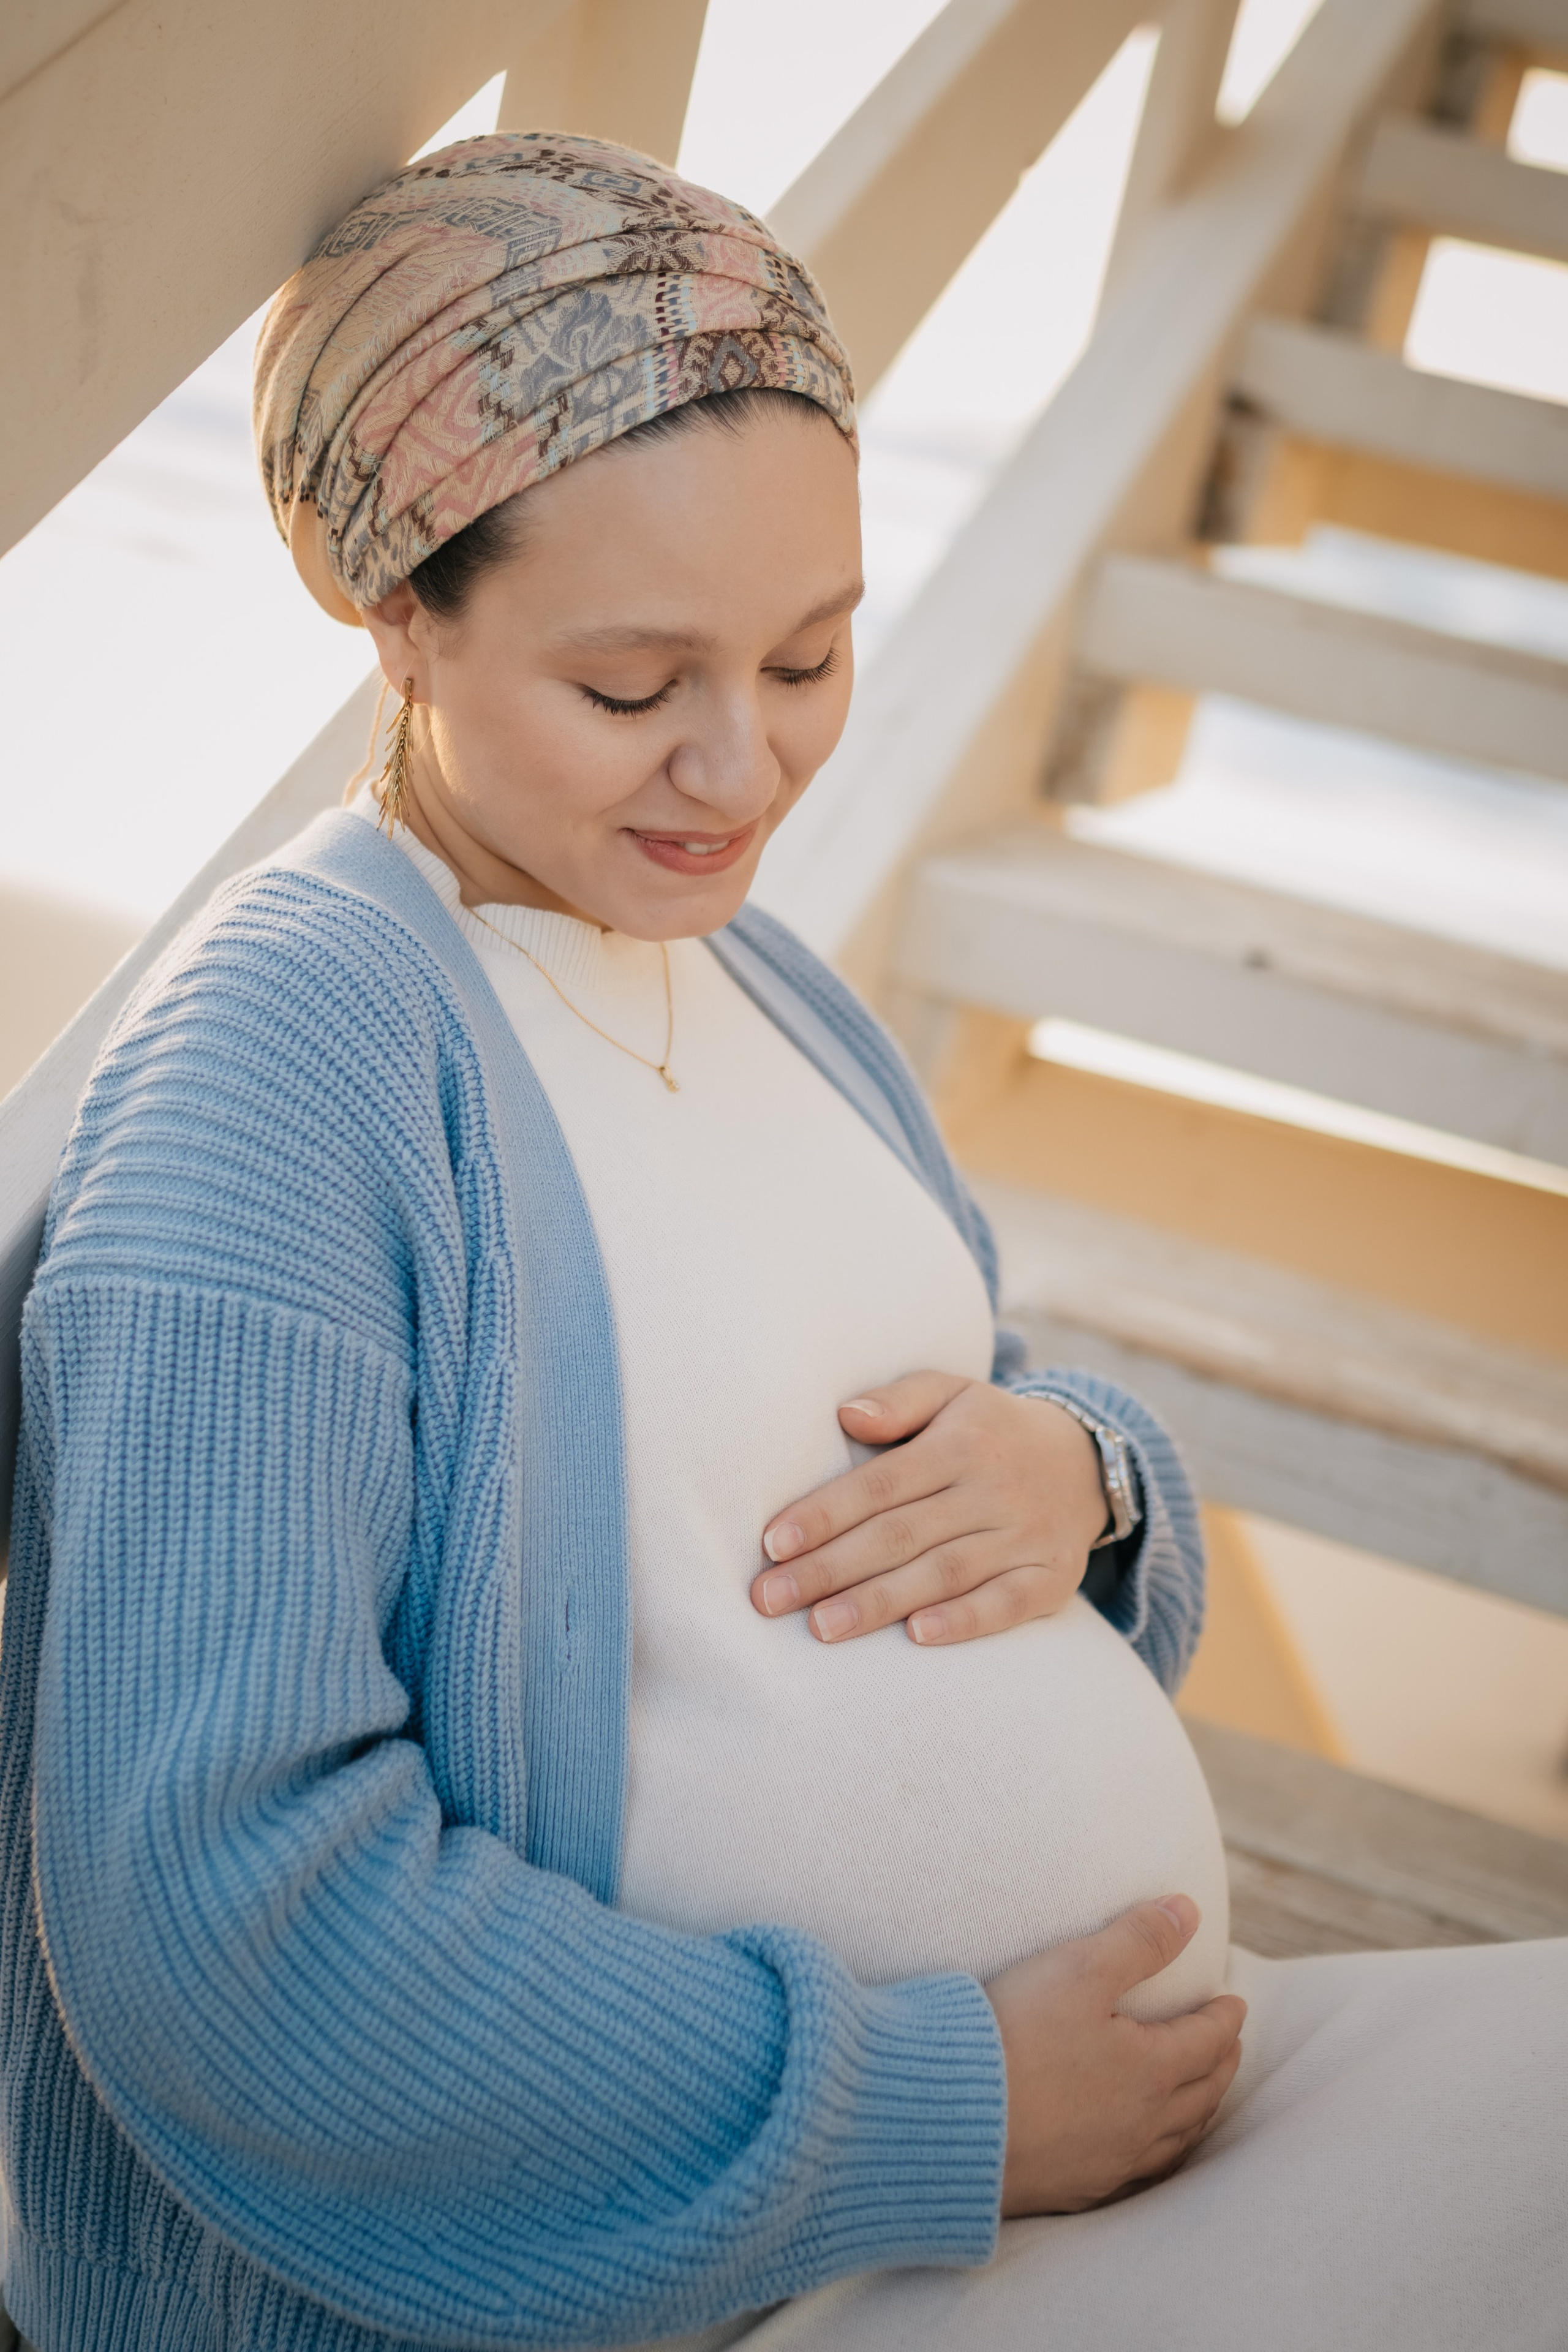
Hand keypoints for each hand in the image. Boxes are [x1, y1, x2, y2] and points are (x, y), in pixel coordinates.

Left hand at [751, 1371, 1108, 1645]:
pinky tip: (917, 1636)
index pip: (882, 1483)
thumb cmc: (990, 1430)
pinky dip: (965, 1621)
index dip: (826, 1513)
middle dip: (831, 1569)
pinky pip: (1008, 1603)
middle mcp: (994, 1489)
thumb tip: (846, 1414)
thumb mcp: (952, 1392)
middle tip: (770, 1599)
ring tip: (821, 1626)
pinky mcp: (1053, 1577)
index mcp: (961, 1443)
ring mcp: (1026, 1536)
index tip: (773, 1543)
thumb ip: (899, 1401)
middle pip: (902, 1534)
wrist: (1087, 1463)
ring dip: (880, 1602)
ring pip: (945, 1573)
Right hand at [988, 1896, 1245, 2213]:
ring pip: (1174, 2140)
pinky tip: (1140, 2150)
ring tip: (1200, 2095)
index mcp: (1151, 2070)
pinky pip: (1136, 2174)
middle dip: (1221, 2065)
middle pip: (1201, 2094)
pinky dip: (1156, 2154)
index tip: (1234, 2003)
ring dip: (1196, 2112)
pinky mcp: (1074, 2188)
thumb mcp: (1080, 1969)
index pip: (1206, 2041)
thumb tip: (1189, 1910)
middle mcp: (1141, 2124)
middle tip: (1228, 2045)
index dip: (1225, 2018)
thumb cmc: (1017, 2036)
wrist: (950, 2116)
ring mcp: (1109, 2162)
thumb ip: (1139, 1939)